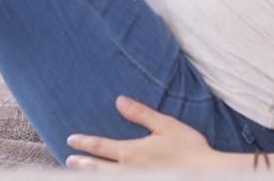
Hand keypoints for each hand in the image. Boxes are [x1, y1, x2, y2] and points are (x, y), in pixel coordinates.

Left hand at [65, 95, 217, 170]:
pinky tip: (104, 179)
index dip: (84, 142)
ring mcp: (134, 180)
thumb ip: (140, 114)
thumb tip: (120, 100)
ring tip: (79, 173)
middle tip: (69, 160)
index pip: (100, 146)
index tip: (71, 140)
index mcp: (131, 152)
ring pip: (105, 178)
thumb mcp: (165, 125)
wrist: (204, 174)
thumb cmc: (188, 149)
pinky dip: (107, 180)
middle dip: (82, 163)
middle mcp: (127, 170)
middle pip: (97, 168)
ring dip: (91, 175)